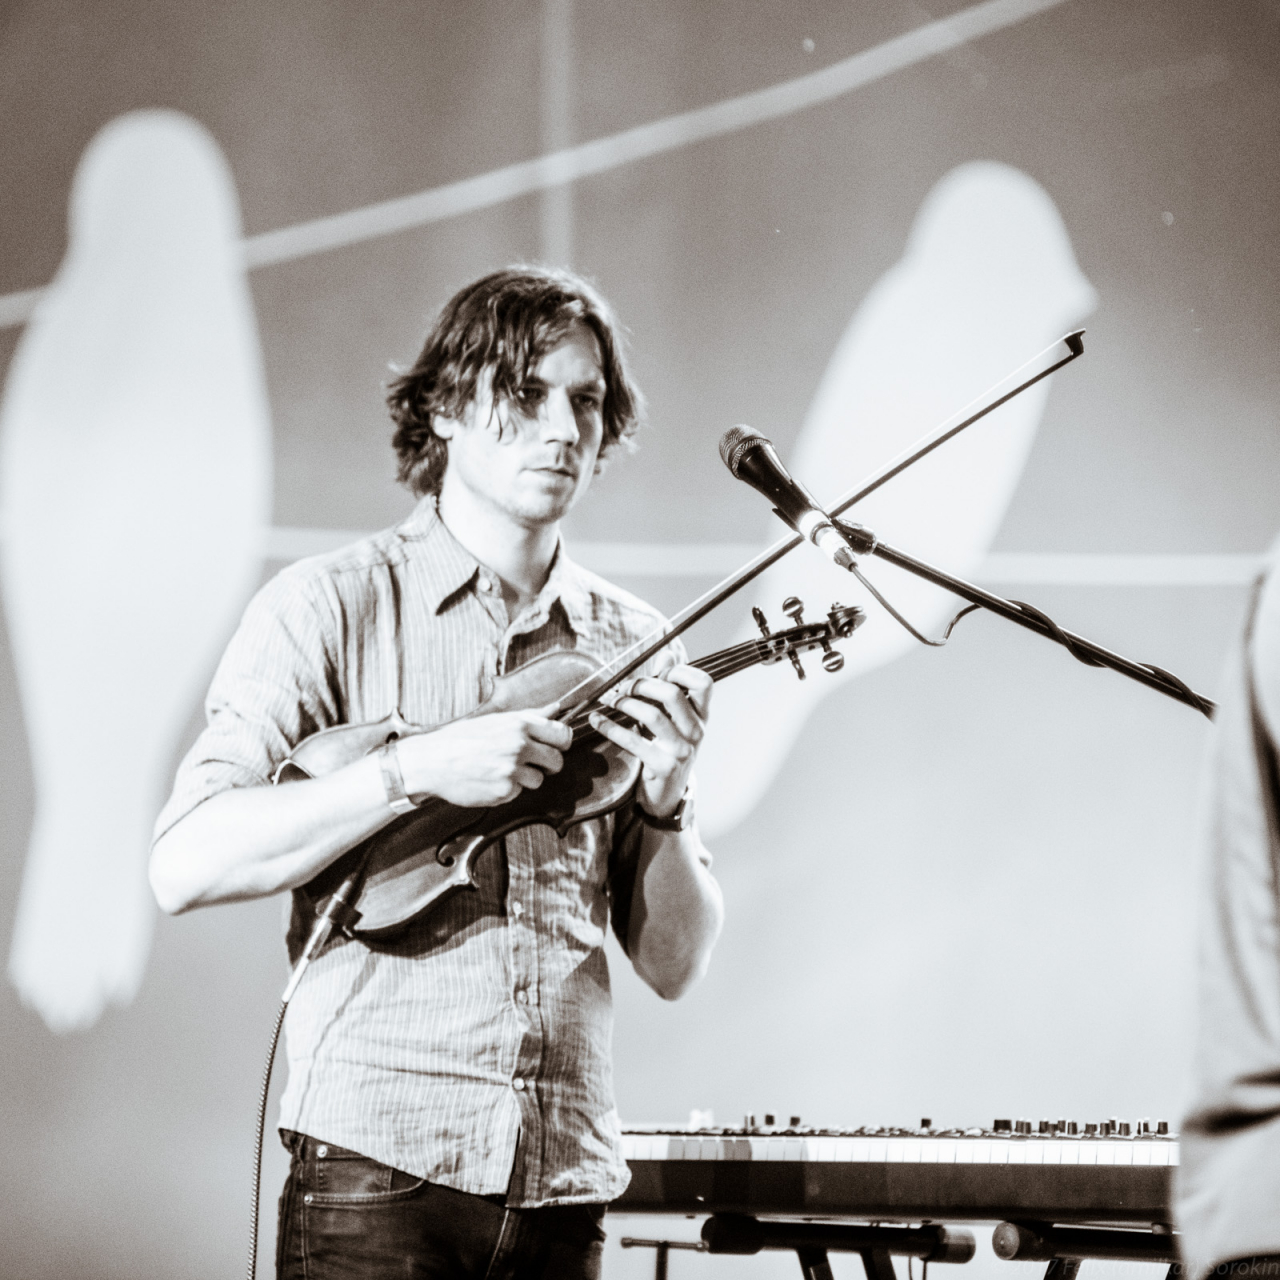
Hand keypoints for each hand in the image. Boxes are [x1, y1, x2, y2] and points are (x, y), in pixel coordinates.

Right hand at [394, 707, 571, 806]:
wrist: (431, 761)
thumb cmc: (460, 739)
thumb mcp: (495, 720)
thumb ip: (530, 716)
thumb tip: (557, 708)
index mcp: (518, 724)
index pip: (562, 734)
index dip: (561, 743)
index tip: (554, 746)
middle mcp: (518, 745)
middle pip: (556, 760)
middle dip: (548, 765)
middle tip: (531, 763)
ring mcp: (512, 769)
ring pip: (539, 779)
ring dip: (525, 778)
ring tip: (500, 770)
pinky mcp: (504, 791)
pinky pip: (518, 792)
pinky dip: (507, 789)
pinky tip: (490, 780)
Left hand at [589, 663, 711, 818]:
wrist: (666, 795)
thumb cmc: (667, 748)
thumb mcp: (675, 720)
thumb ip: (670, 687)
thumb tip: (667, 653)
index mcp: (702, 716)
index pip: (704, 682)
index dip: (679, 671)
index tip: (657, 673)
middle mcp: (696, 731)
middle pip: (672, 694)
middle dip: (642, 685)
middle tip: (623, 687)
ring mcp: (681, 750)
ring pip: (652, 715)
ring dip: (625, 704)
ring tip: (610, 702)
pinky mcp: (662, 766)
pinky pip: (632, 741)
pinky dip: (609, 727)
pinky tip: (596, 720)